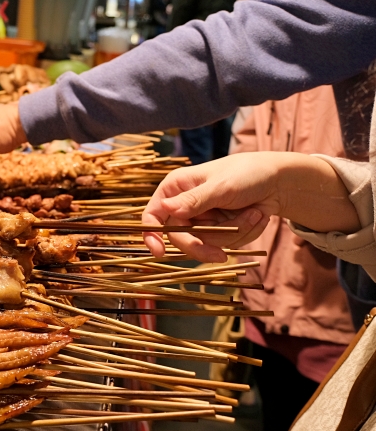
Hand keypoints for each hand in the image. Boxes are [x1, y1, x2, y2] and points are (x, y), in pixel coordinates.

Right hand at [142, 152, 358, 261]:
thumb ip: (195, 200)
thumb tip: (166, 208)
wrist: (279, 182)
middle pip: (179, 238)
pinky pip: (225, 244)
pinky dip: (244, 233)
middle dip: (204, 245)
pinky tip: (256, 216)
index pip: (153, 215)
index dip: (151, 234)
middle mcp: (184, 206)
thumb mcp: (222, 186)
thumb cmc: (248, 173)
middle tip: (220, 256)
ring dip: (234, 232)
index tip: (159, 252)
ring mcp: (201, 220)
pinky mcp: (218, 231)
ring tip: (254, 213)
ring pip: (206, 243)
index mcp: (175, 189)